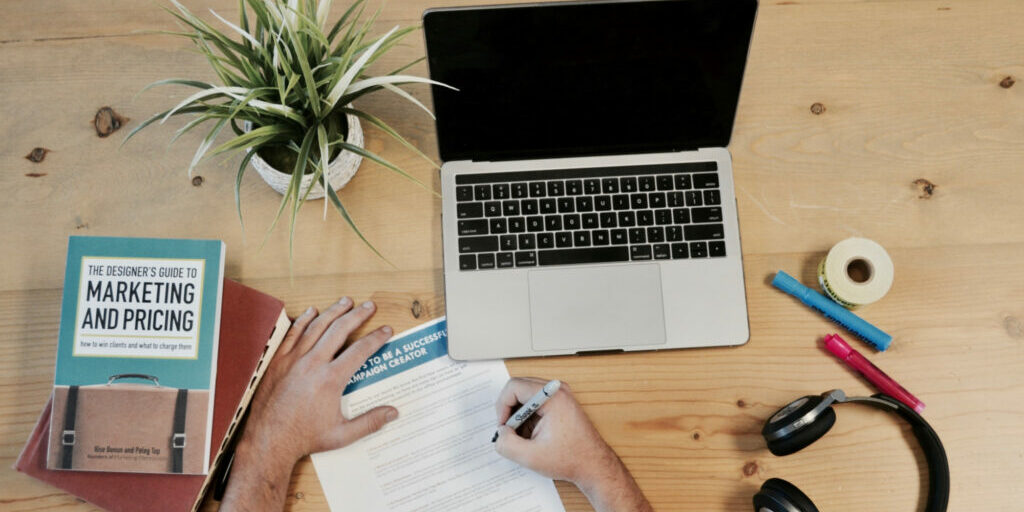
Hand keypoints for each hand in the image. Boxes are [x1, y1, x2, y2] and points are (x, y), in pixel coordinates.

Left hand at [221, 298, 397, 511]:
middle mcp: (313, 364)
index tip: (386, 330)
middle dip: (357, 315)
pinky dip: (304, 320)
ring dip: (333, 312)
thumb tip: (393, 413)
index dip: (376, 338)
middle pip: (339, 330)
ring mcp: (293, 360)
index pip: (360, 350)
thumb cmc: (304, 438)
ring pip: (316, 327)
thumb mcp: (342, 435)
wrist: (269, 440)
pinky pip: (293, 334)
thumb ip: (370, 422)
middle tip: (369, 306)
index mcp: (331, 380)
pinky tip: (312, 312)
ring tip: (345, 301)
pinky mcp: (278, 362)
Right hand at [493, 377, 651, 511]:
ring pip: (526, 395)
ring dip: (519, 414)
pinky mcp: (560, 403)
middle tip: (509, 431)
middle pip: (519, 387)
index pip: (514, 386)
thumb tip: (500, 433)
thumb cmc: (571, 459)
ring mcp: (560, 395)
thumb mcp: (531, 456)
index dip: (502, 407)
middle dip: (510, 410)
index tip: (504, 426)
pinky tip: (532, 434)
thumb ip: (507, 444)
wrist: (593, 465)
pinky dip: (528, 417)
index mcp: (552, 397)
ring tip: (523, 436)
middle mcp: (557, 390)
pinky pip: (535, 402)